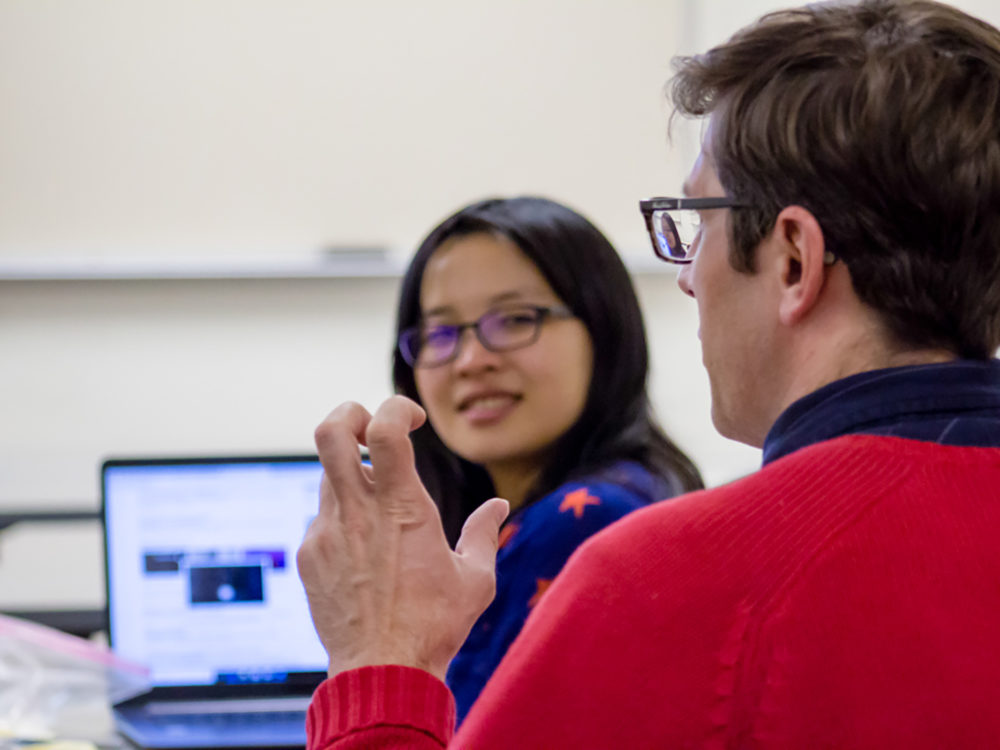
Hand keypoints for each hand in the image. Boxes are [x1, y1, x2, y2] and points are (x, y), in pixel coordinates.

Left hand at [297, 396, 508, 681]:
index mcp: (403, 508)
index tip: (414, 422)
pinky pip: (322, 516)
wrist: (382, 673)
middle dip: (350, 413)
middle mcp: (358, 512)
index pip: (384, 427)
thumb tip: (499, 505)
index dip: (397, 408)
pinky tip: (364, 548)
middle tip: (370, 426)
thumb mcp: (475, 579)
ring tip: (378, 500)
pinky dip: (342, 515)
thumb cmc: (435, 626)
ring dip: (352, 470)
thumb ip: (484, 533)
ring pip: (328, 473)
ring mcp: (327, 532)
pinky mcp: (309, 555)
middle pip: (331, 431)